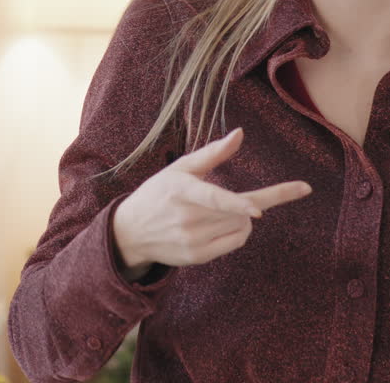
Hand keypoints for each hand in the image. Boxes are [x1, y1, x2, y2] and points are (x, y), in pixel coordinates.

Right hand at [112, 128, 310, 279]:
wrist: (131, 231)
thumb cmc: (160, 193)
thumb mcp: (180, 168)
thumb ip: (212, 151)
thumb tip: (240, 132)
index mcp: (181, 190)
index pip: (213, 198)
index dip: (237, 203)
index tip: (258, 209)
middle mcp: (186, 218)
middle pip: (238, 212)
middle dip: (247, 203)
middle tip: (243, 200)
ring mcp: (192, 240)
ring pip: (242, 226)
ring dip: (243, 216)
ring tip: (223, 211)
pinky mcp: (197, 256)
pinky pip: (236, 242)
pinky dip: (241, 230)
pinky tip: (226, 224)